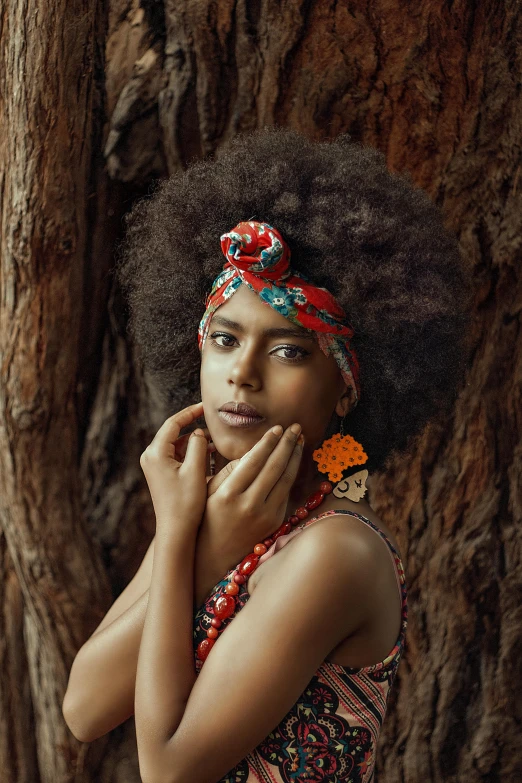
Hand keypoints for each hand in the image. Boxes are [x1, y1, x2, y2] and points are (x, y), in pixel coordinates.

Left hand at [139, 402, 211, 537]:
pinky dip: (190, 452)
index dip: (190, 412)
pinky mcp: (159, 474)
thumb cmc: (186, 503)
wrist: (175, 531)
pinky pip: (175, 455)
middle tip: (212, 419)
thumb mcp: (196, 470)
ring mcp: (153, 466)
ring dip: (193, 440)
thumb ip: (198, 445)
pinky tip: (207, 453)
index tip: (205, 406)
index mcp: (156, 453)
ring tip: (214, 440)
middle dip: (193, 425)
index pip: (173, 423)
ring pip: (175, 444)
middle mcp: (150, 457)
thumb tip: (199, 432)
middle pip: (173, 432)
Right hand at [201, 424, 303, 562]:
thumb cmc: (207, 517)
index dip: (267, 442)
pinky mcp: (274, 522)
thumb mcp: (210, 491)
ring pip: (285, 479)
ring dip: (295, 457)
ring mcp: (264, 515)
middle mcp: (248, 505)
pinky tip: (294, 460)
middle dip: (287, 444)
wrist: (214, 556)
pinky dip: (291, 473)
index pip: (253, 461)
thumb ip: (230, 470)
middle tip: (295, 427)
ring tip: (300, 439)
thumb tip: (253, 451)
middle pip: (274, 468)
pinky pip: (286, 492)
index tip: (277, 428)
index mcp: (228, 494)